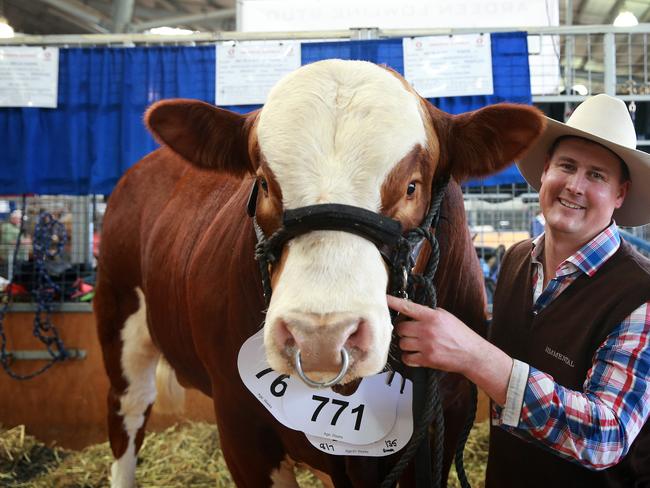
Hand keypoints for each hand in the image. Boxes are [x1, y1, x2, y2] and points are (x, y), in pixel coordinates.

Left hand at [387, 295, 512, 404]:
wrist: (472, 354)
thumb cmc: (460, 334)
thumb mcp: (446, 317)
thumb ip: (428, 313)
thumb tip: (410, 311)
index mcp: (432, 316)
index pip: (407, 307)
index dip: (393, 302)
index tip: (383, 298)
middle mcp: (427, 329)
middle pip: (400, 328)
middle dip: (403, 330)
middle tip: (411, 332)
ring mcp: (426, 345)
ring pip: (402, 343)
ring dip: (406, 344)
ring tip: (416, 344)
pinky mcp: (427, 359)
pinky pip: (406, 358)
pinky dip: (408, 357)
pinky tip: (416, 354)